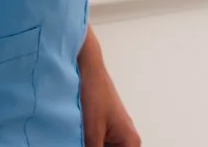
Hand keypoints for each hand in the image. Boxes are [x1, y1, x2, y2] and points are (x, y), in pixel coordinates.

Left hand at [79, 30, 139, 146]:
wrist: (87, 68)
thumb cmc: (94, 93)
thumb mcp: (91, 133)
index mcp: (130, 142)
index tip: (88, 146)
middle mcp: (127, 139)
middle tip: (80, 142)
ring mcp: (115, 134)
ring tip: (78, 140)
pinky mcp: (104, 129)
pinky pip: (99, 145)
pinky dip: (88, 145)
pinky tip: (76, 141)